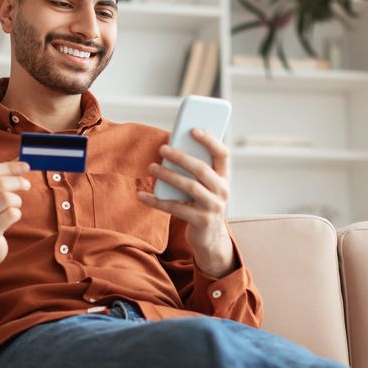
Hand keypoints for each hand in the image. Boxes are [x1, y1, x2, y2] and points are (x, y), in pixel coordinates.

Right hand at [0, 161, 30, 301]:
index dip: (10, 167)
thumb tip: (22, 160)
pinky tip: (11, 218)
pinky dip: (17, 213)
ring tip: (15, 205)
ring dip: (17, 200)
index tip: (26, 167)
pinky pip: (11, 215)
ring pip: (6, 199)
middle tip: (26, 185)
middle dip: (17, 182)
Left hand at [138, 129, 235, 277]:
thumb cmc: (202, 204)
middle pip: (201, 169)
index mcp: (225, 178)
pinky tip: (142, 195)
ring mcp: (213, 207)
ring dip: (168, 175)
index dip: (209, 140)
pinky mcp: (201, 221)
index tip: (192, 129)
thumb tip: (172, 148)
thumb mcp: (206, 187)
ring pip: (189, 186)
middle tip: (162, 148)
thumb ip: (196, 170)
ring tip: (152, 167)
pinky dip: (156, 201)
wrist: (211, 238)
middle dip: (181, 157)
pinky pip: (175, 208)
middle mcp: (223, 191)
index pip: (222, 154)